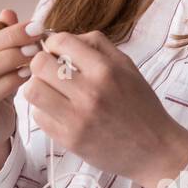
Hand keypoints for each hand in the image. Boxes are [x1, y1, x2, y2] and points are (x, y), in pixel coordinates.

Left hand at [19, 30, 187, 187]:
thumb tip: (63, 37)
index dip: (53, 43)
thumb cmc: (140, 106)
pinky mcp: (69, 140)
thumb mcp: (127, 67)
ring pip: (32, 90)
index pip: (61, 42)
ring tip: (50, 91)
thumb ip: (96, 45)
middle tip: (50, 72)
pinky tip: (58, 112)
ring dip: (38, 87)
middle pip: (39, 65)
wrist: (156, 150)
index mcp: (106, 70)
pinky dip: (44, 111)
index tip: (56, 51)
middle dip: (41, 64)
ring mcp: (78, 118)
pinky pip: (38, 116)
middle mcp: (90, 93)